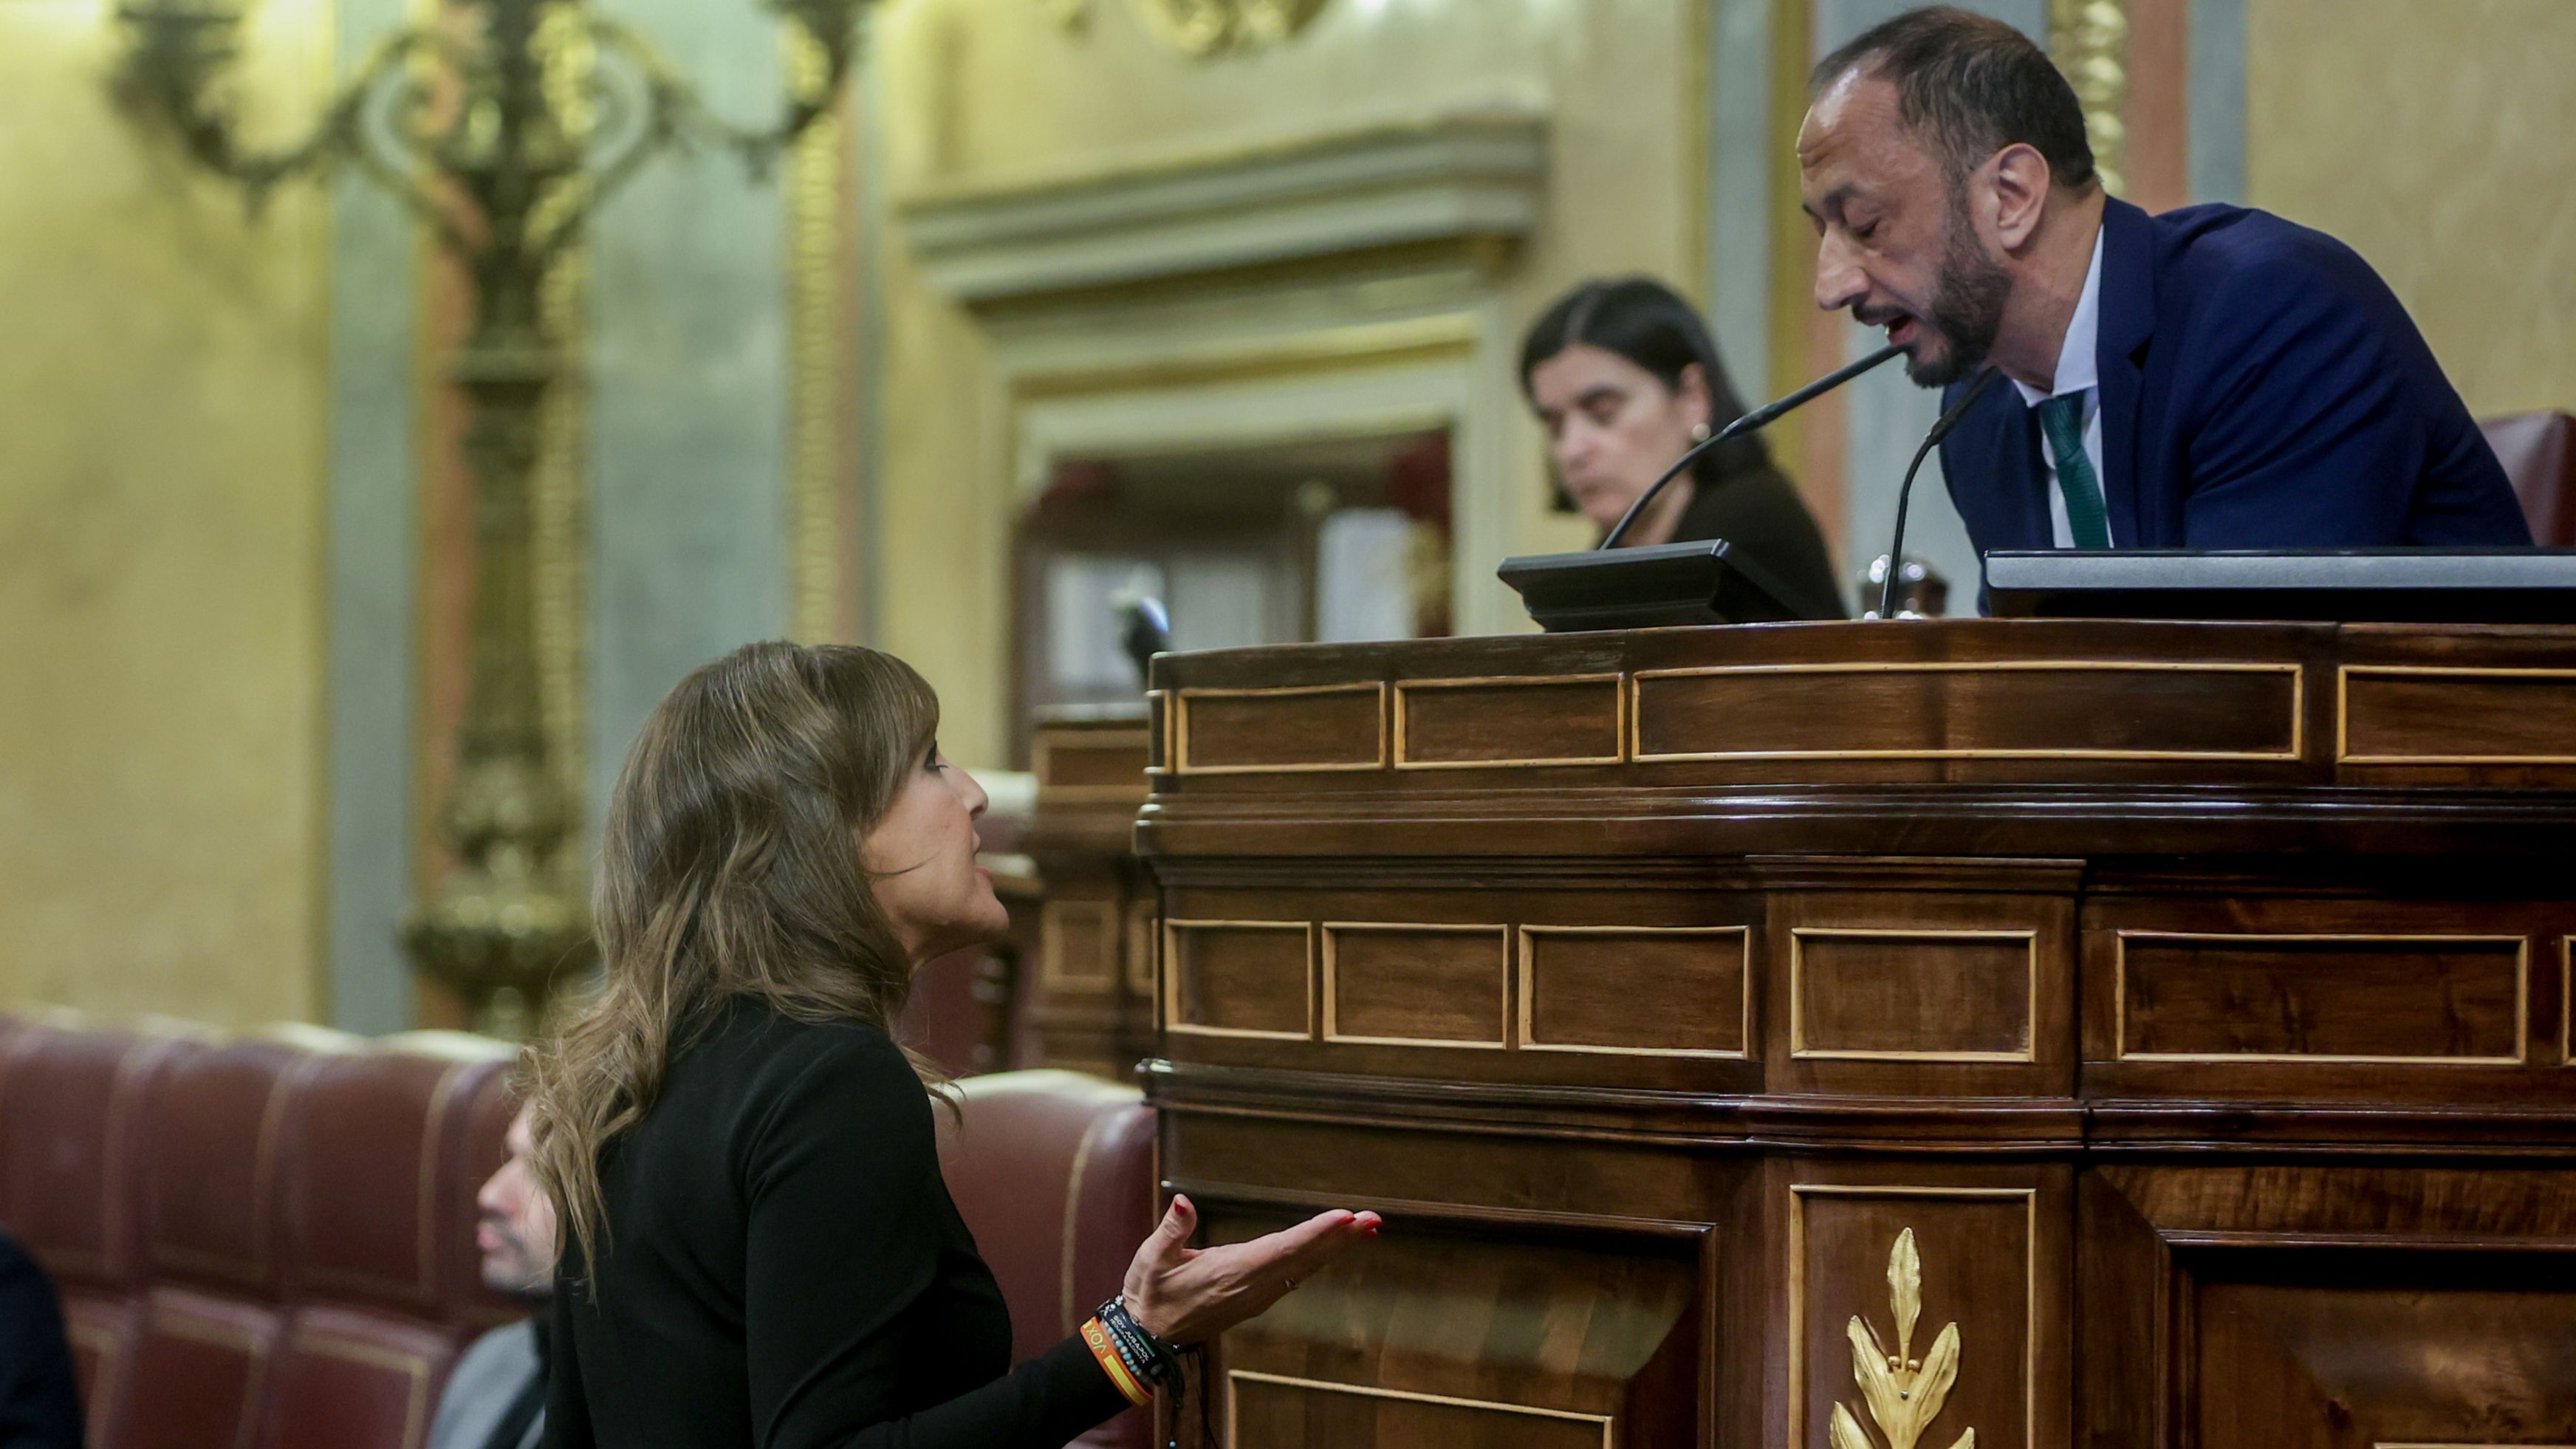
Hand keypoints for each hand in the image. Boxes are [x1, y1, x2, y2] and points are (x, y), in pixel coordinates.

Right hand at [1118, 1194, 1379, 1345]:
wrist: (1149, 1338)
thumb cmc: (1149, 1293)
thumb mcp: (1150, 1259)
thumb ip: (1172, 1231)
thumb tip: (1184, 1203)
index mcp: (1230, 1272)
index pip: (1281, 1249)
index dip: (1315, 1233)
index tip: (1344, 1218)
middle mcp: (1251, 1286)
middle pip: (1303, 1259)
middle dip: (1339, 1238)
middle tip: (1374, 1220)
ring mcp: (1257, 1296)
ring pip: (1304, 1268)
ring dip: (1335, 1248)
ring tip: (1366, 1228)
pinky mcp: (1256, 1298)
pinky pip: (1295, 1275)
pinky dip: (1318, 1259)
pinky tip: (1334, 1247)